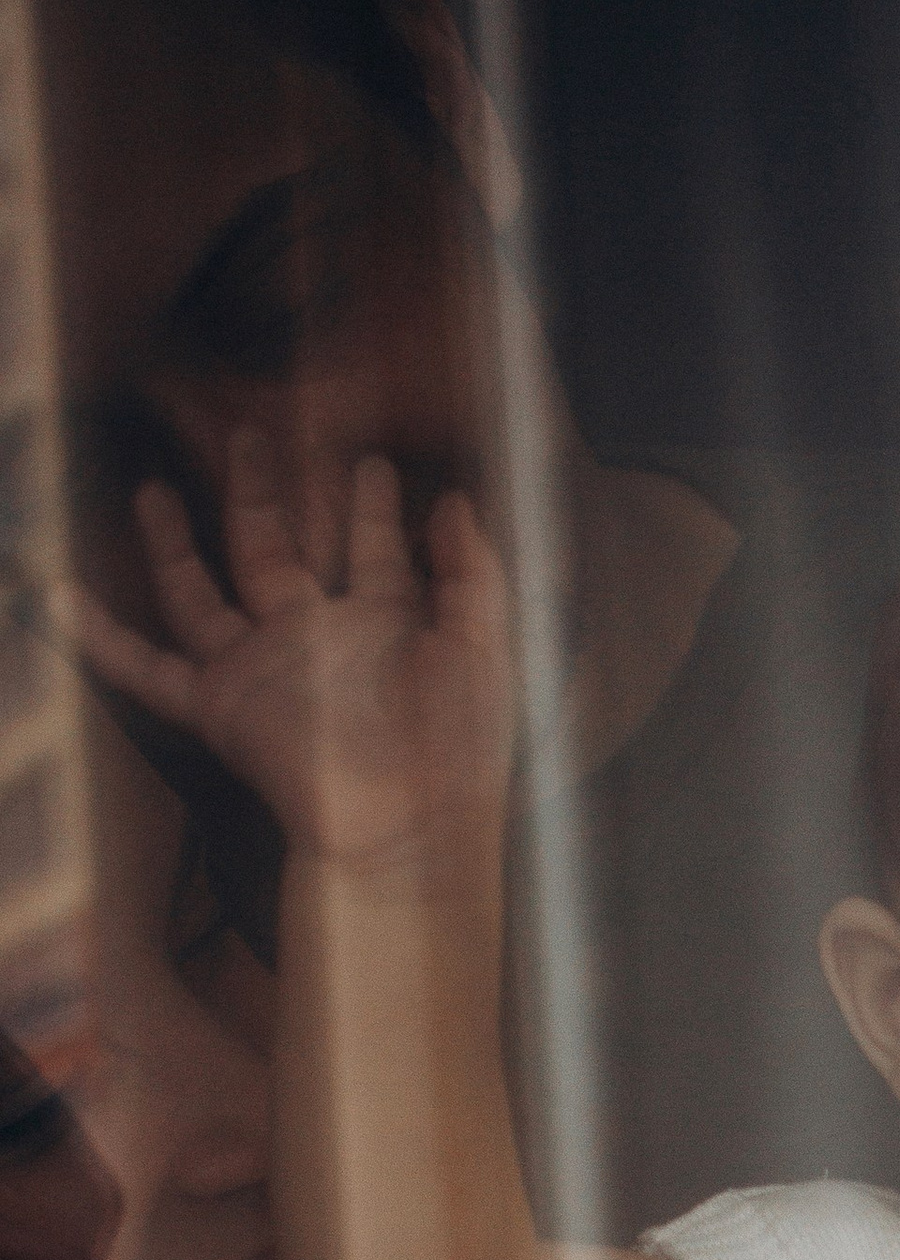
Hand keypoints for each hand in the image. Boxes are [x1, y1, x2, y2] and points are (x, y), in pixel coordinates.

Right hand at [68, 433, 512, 875]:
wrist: (412, 825)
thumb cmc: (459, 750)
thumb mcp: (484, 649)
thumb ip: (472, 573)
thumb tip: (453, 500)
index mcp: (381, 627)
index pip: (371, 552)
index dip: (371, 507)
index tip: (371, 463)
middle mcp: (314, 641)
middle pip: (274, 551)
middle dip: (264, 493)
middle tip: (252, 434)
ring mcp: (262, 670)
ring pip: (202, 594)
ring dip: (175, 544)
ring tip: (154, 489)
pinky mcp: (223, 708)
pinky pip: (149, 672)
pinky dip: (101, 640)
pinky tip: (55, 598)